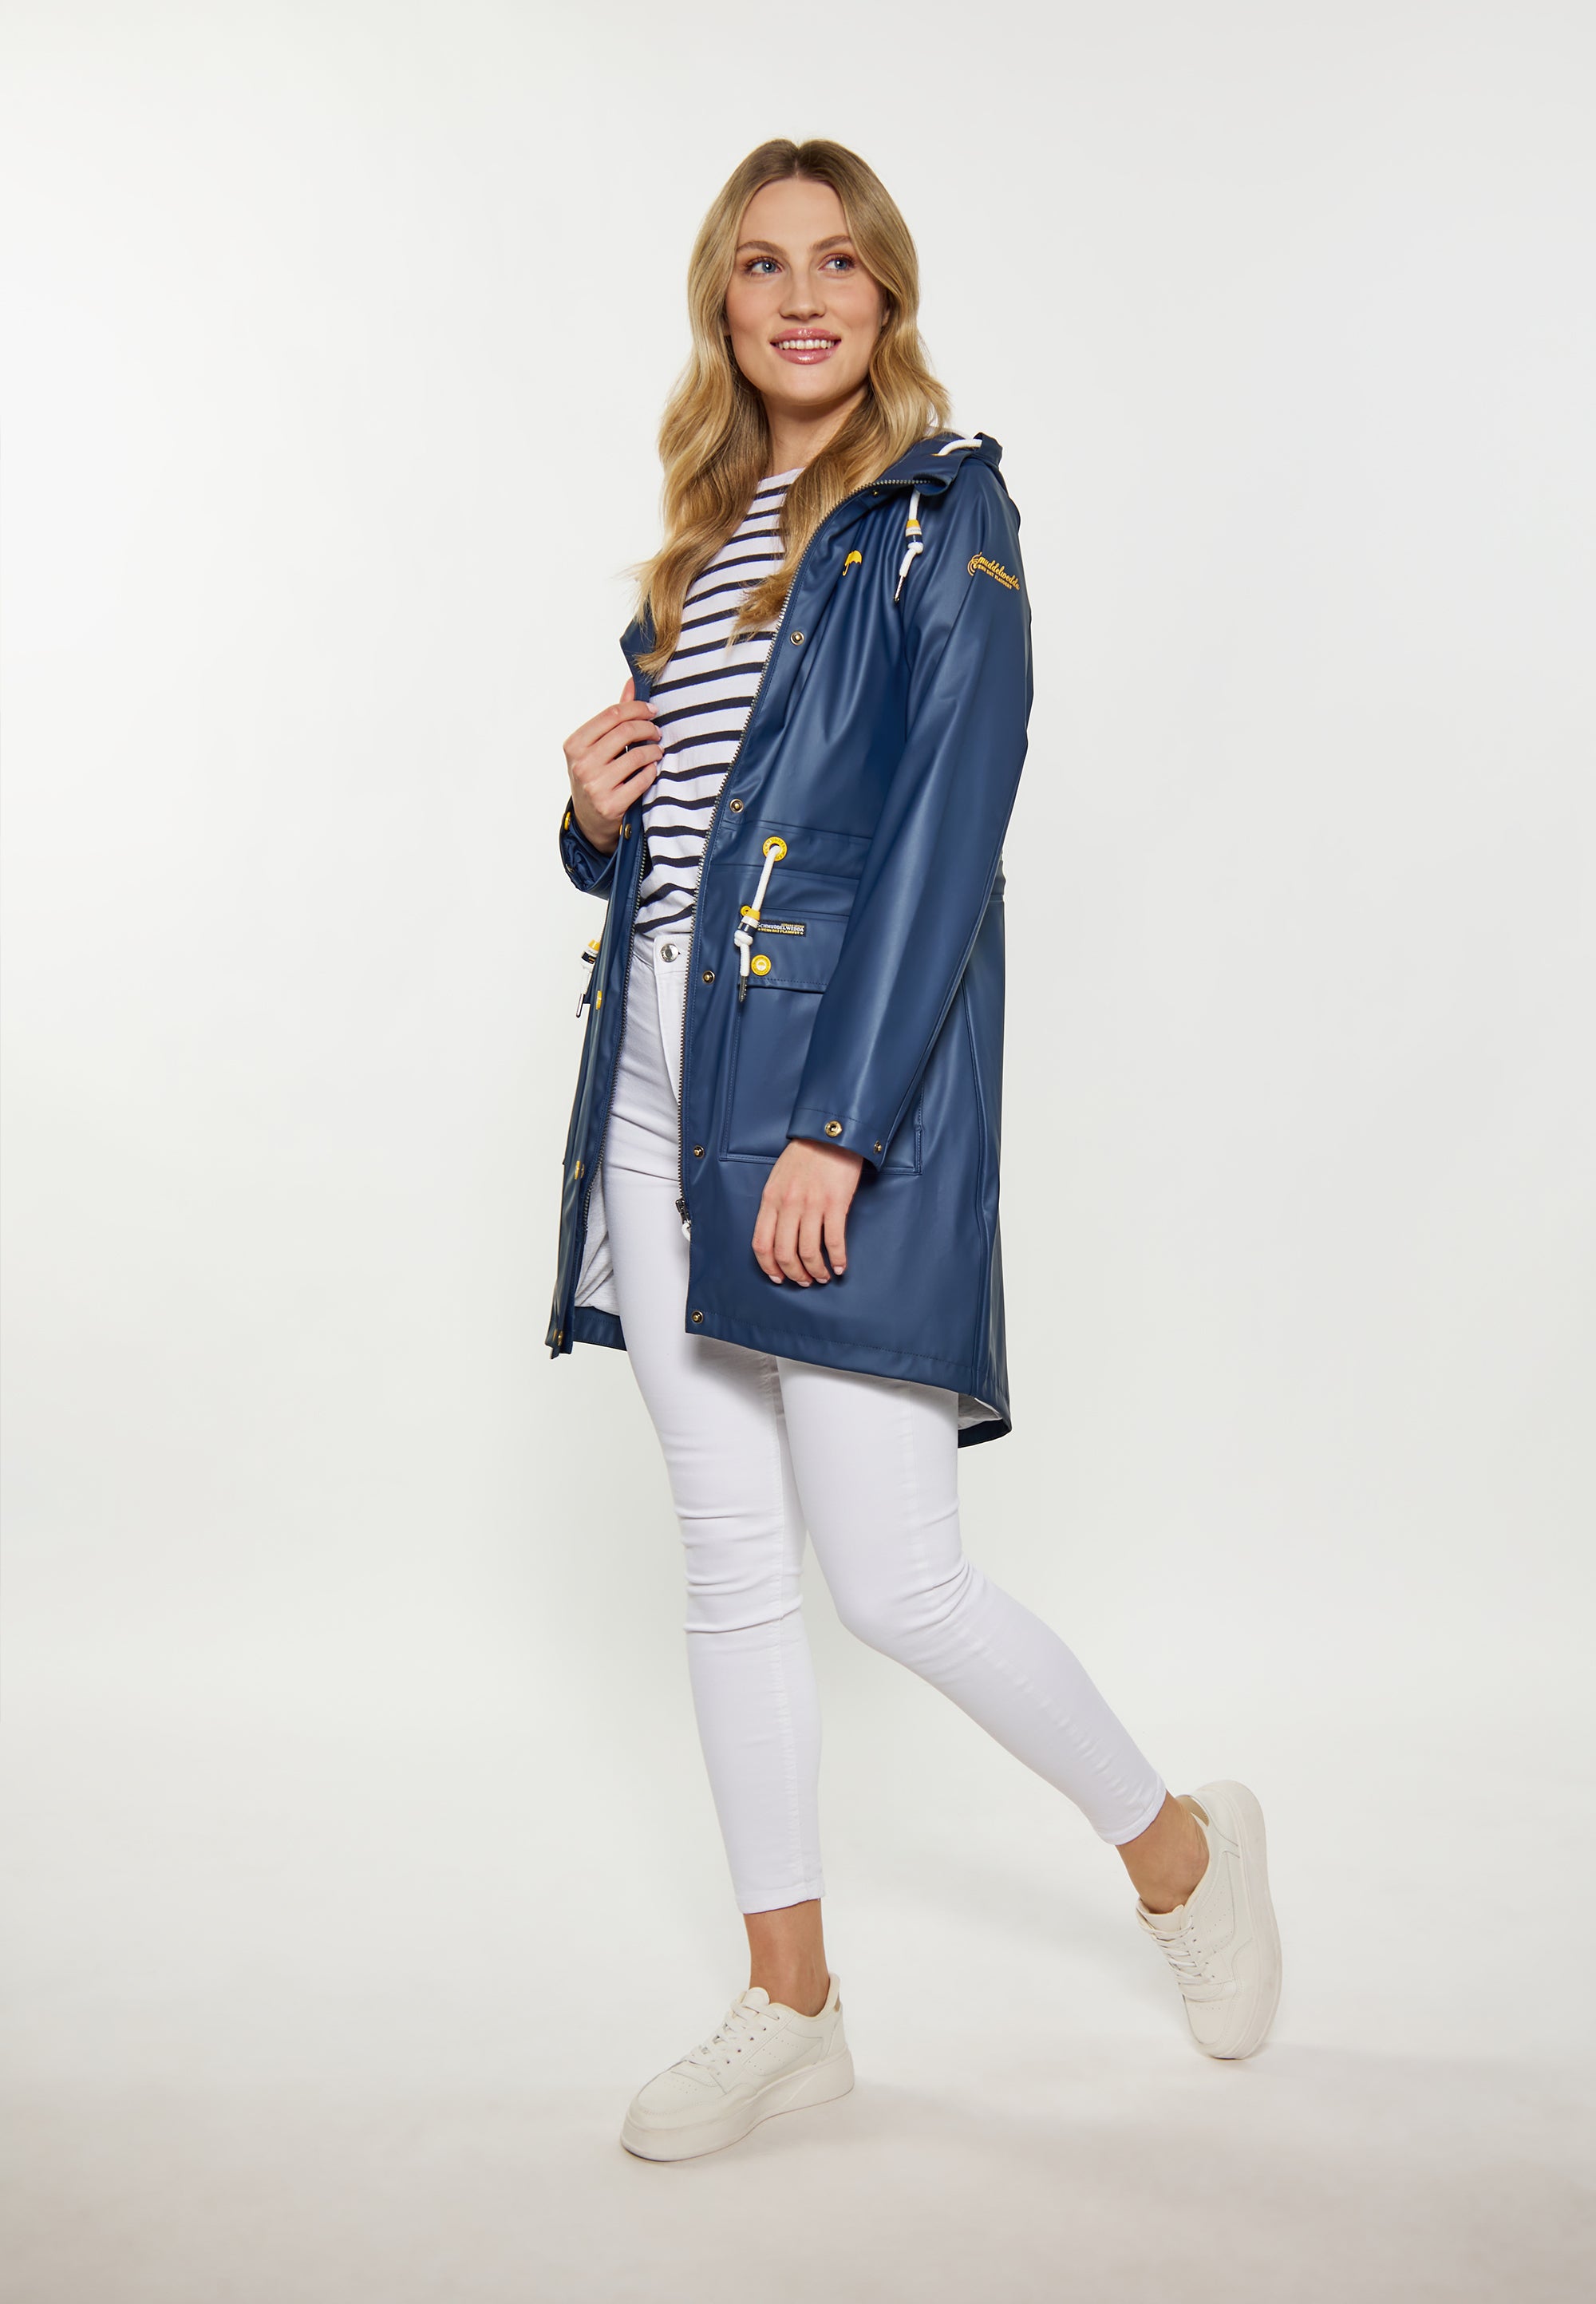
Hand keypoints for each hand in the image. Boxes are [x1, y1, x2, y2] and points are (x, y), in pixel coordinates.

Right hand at [562, 677, 661, 852]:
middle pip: (625, 731)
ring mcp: (595, 786)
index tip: (652, 711)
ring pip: (636, 755)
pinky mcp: (610, 805)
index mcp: (574, 744)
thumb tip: (632, 683)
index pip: (612, 714)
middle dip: (648, 727)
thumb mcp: (596, 747)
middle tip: (657, 732)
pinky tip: (652, 770)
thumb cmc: (595, 777)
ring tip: (657, 751)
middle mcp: (581, 764)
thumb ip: (614, 717)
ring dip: (653, 750)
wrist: (589, 821)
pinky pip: (642, 780)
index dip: (637, 708)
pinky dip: (652, 772)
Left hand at [753, 1138, 863, 1284]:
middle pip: (784, 1253)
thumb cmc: (805, 1155)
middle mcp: (788, 1205)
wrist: (831, 1135)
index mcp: (770, 1199)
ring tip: (822, 1276)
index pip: (761, 1243)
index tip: (778, 1277)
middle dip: (794, 1274)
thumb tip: (778, 1235)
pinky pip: (834, 1240)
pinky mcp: (835, 1203)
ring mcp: (812, 1205)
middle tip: (804, 1281)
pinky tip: (840, 1265)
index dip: (768, 1267)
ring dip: (816, 1271)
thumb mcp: (778, 1179)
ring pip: (809, 1252)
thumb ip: (775, 1205)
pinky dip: (837, 1259)